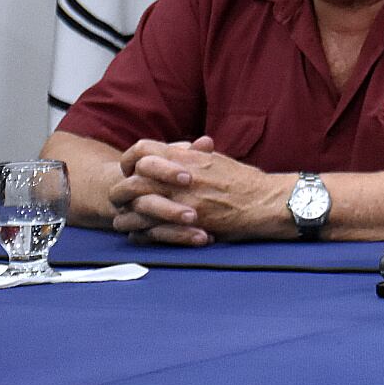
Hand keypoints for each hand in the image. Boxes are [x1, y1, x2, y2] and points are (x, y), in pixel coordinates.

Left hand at [107, 137, 285, 243]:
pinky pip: (149, 231)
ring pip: (135, 209)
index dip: (130, 159)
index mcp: (186, 157)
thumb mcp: (217, 159)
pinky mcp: (186, 226)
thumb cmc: (244, 181)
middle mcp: (179, 178)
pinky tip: (139, 234)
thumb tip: (181, 150)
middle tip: (119, 197)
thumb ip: (193, 154)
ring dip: (126, 215)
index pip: (142, 150)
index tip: (130, 169)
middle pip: (131, 181)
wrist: (264, 203)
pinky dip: (140, 234)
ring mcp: (181, 202)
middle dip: (120, 190)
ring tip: (124, 219)